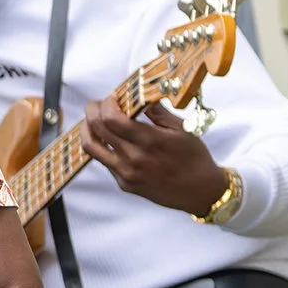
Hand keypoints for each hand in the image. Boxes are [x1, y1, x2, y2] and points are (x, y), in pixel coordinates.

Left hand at [80, 97, 230, 215]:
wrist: (200, 191)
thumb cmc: (194, 158)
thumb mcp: (182, 129)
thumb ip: (157, 112)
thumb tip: (140, 96)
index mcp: (149, 141)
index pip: (112, 118)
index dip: (106, 104)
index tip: (112, 96)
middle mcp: (133, 158)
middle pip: (97, 128)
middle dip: (93, 110)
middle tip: (98, 104)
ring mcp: (126, 173)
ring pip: (91, 146)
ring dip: (87, 128)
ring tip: (93, 120)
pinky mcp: (123, 184)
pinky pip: (103, 161)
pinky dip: (100, 146)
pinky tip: (108, 138)